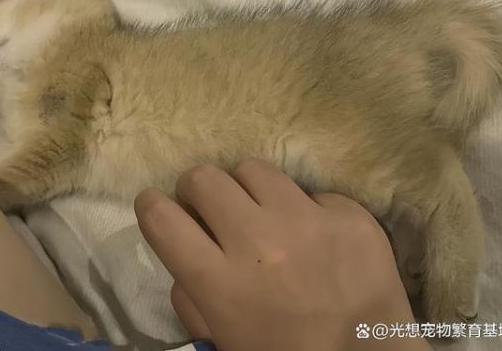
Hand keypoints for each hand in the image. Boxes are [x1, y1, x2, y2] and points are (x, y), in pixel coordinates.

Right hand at [135, 159, 431, 350]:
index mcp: (222, 284)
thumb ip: (192, 294)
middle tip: (209, 206)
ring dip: (246, 189)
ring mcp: (309, 222)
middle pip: (204, 178)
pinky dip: (302, 209)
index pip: (161, 218)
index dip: (151, 205)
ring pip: (253, 168)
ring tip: (261, 211)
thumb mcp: (222, 339)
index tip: (157, 205)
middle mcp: (260, 242)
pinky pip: (308, 191)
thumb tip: (187, 243)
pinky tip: (315, 235)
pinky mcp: (350, 215)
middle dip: (196, 189)